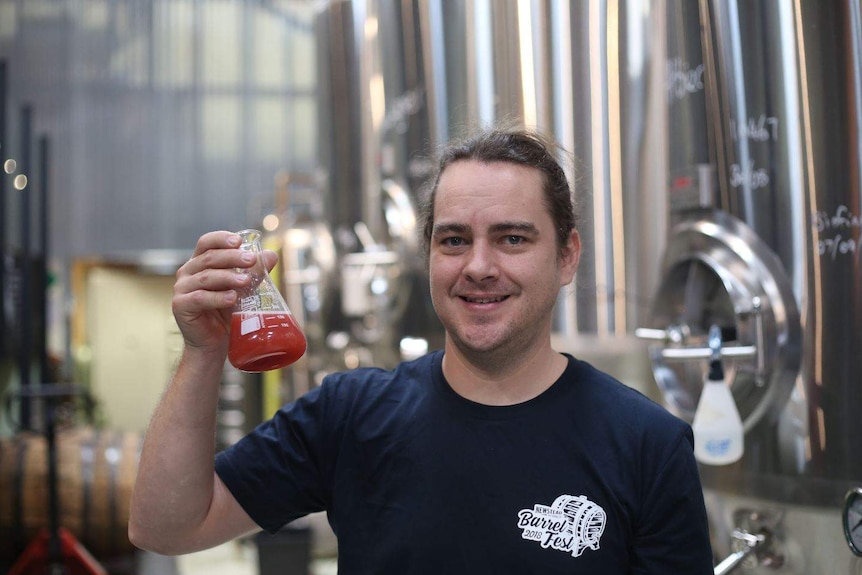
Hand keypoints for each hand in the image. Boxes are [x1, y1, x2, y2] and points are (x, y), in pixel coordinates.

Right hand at [172, 231, 278, 353]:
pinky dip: (218, 298)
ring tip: (246, 282)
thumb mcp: (242, 289)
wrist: (214, 342)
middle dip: (232, 257)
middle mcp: (187, 272)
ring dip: (228, 277)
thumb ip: (254, 272)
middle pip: (209, 258)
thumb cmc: (226, 312)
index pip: (206, 242)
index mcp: (200, 262)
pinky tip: (232, 298)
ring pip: (206, 277)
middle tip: (251, 260)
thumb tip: (271, 255)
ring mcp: (182, 289)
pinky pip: (200, 298)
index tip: (239, 241)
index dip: (221, 239)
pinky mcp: (180, 306)